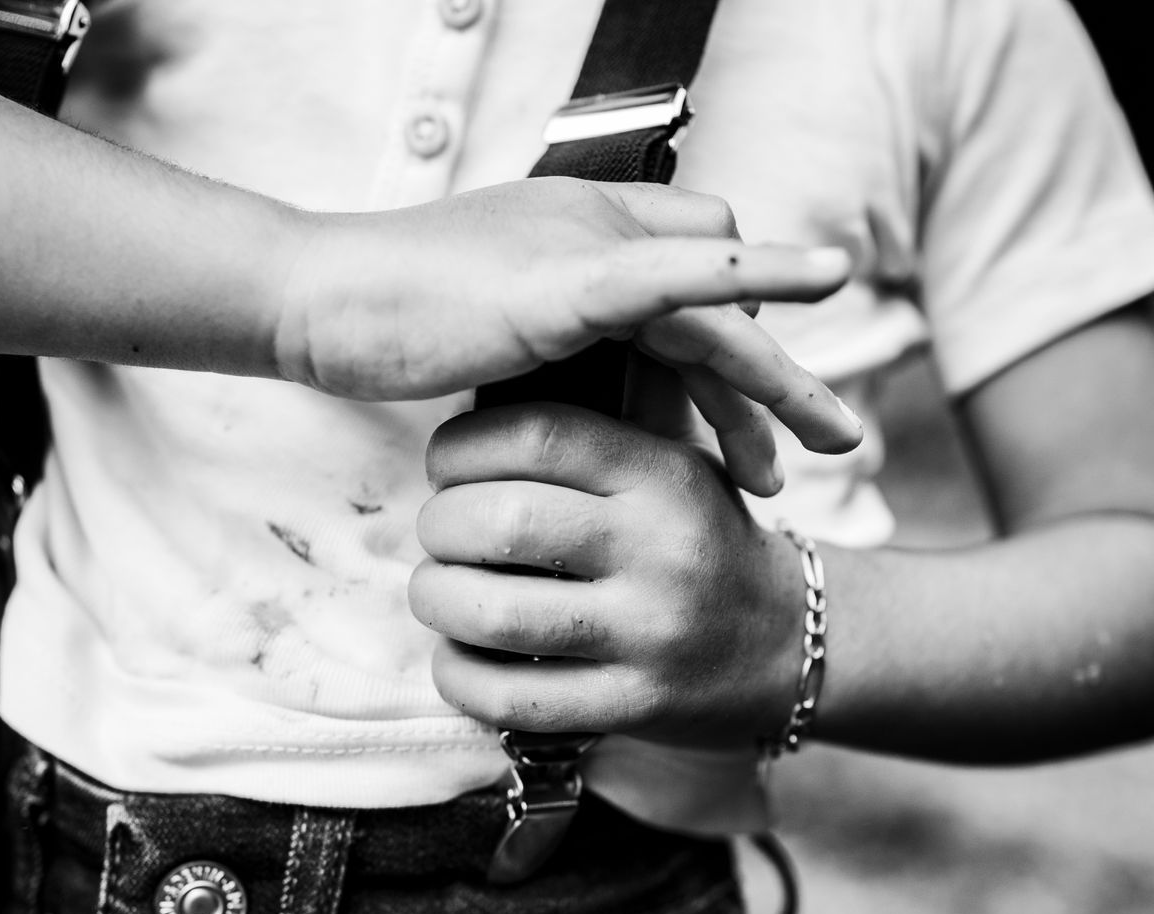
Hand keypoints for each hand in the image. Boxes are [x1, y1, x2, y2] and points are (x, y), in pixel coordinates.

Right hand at [275, 179, 861, 459]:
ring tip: (833, 443)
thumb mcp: (491, 340)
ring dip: (780, 376)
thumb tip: (586, 419)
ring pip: (717, 306)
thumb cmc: (385, 325)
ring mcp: (588, 247)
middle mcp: (600, 230)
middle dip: (770, 379)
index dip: (720, 339)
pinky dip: (758, 272)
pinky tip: (826, 277)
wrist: (320, 301)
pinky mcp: (571, 279)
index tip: (727, 418)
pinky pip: (683, 275)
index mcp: (583, 242)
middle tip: (821, 443)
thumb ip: (553, 359)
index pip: (687, 275)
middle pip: (719, 298)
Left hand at [407, 358, 804, 744]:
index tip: (445, 465)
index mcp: (663, 474)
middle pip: (502, 522)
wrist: (786, 642)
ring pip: (494, 614)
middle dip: (440, 527)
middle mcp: (662, 549)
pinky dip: (460, 676)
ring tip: (442, 594)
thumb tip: (492, 375)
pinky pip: (512, 697)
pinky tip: (461, 658)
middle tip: (441, 536)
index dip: (462, 447)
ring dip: (438, 602)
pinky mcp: (634, 704)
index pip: (537, 436)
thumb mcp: (673, 463)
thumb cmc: (695, 541)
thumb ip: (596, 426)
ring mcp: (651, 634)